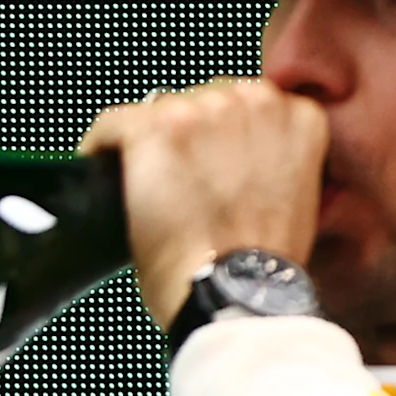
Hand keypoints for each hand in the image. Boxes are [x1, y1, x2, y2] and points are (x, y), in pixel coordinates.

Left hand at [79, 78, 327, 327]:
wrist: (234, 294)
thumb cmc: (258, 265)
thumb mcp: (292, 197)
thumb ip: (268, 159)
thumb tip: (229, 157)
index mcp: (297, 115)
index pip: (241, 106)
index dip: (217, 140)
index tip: (202, 166)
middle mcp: (255, 100)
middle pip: (199, 103)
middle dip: (185, 140)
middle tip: (172, 186)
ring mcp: (203, 111)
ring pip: (157, 112)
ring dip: (148, 147)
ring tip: (143, 189)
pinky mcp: (155, 129)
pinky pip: (112, 124)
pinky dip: (100, 148)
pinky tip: (98, 171)